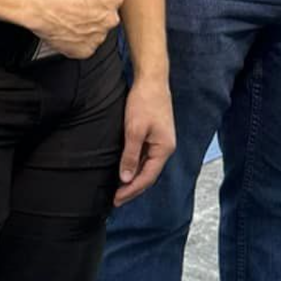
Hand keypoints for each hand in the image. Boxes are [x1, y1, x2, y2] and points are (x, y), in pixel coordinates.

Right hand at [29, 0, 123, 58]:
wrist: (40, 5)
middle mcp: (110, 19)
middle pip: (106, 17)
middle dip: (95, 14)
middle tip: (76, 8)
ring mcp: (99, 37)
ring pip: (96, 33)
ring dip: (87, 29)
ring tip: (69, 20)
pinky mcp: (86, 50)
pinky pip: (85, 47)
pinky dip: (77, 42)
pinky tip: (67, 31)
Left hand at [114, 75, 175, 206]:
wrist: (152, 80)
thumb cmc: (144, 102)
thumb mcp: (133, 130)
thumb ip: (130, 156)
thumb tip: (125, 178)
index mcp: (164, 149)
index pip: (147, 178)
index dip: (131, 190)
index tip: (116, 199)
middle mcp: (165, 148)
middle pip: (148, 175)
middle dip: (132, 188)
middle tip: (115, 200)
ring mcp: (161, 142)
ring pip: (146, 166)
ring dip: (133, 178)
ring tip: (118, 189)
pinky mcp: (155, 135)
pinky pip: (145, 156)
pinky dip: (135, 166)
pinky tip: (124, 170)